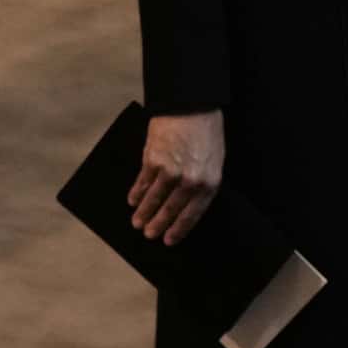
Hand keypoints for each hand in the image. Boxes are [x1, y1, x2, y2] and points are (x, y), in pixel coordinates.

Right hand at [130, 110, 224, 245]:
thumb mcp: (215, 161)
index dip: (179, 230)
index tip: (169, 240)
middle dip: (158, 225)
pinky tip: (132, 201)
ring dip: (144, 213)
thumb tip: (187, 203)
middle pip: (170, 210)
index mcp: (209, 183)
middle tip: (149, 234)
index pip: (192, 215)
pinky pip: (143, 183)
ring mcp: (170, 172)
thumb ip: (203, 183)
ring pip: (153, 200)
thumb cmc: (207, 132)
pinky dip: (136, 193)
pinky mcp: (153, 160)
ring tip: (137, 222)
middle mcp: (190, 181)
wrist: (192, 106)